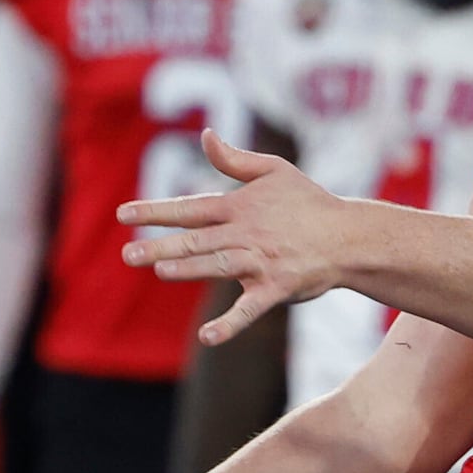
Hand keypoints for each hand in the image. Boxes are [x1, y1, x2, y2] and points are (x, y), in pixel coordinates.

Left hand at [118, 128, 359, 348]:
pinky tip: (207, 337)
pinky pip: (250, 309)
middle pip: (197, 241)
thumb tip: (206, 135)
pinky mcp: (276, 289)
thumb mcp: (274, 170)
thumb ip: (234, 159)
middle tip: (128, 254)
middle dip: (161, 246)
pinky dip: (230, 324)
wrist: (349, 237)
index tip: (124, 214)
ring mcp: (261, 263)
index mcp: (240, 206)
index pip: (190, 208)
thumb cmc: (308, 202)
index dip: (156, 211)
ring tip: (160, 270)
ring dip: (190, 270)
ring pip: (219, 266)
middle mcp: (246, 234)